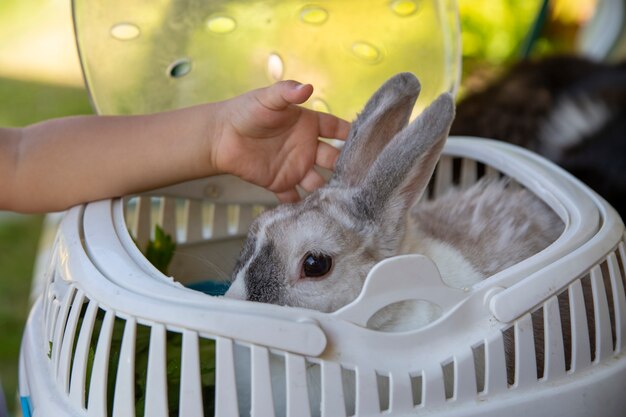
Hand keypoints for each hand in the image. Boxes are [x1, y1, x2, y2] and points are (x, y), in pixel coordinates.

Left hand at [212, 81, 350, 201]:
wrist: (221, 136)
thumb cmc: (246, 111)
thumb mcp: (268, 98)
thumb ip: (287, 93)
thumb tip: (307, 87)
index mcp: (309, 125)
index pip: (337, 129)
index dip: (350, 135)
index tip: (367, 143)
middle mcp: (307, 147)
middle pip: (333, 159)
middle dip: (344, 168)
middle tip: (357, 178)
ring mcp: (295, 167)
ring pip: (318, 182)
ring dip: (326, 191)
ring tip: (337, 200)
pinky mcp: (280, 183)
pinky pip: (294, 198)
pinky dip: (301, 206)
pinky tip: (310, 213)